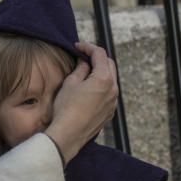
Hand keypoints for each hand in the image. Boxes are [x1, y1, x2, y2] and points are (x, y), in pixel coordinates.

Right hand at [43, 41, 117, 163]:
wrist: (68, 134)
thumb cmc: (66, 108)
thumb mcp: (70, 83)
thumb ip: (80, 69)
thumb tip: (84, 62)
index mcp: (104, 79)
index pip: (100, 54)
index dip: (88, 47)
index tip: (78, 46)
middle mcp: (113, 89)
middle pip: (109, 65)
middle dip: (97, 58)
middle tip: (83, 57)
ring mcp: (113, 102)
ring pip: (110, 80)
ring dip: (100, 73)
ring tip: (86, 72)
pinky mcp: (109, 112)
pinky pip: (109, 94)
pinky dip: (101, 87)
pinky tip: (89, 89)